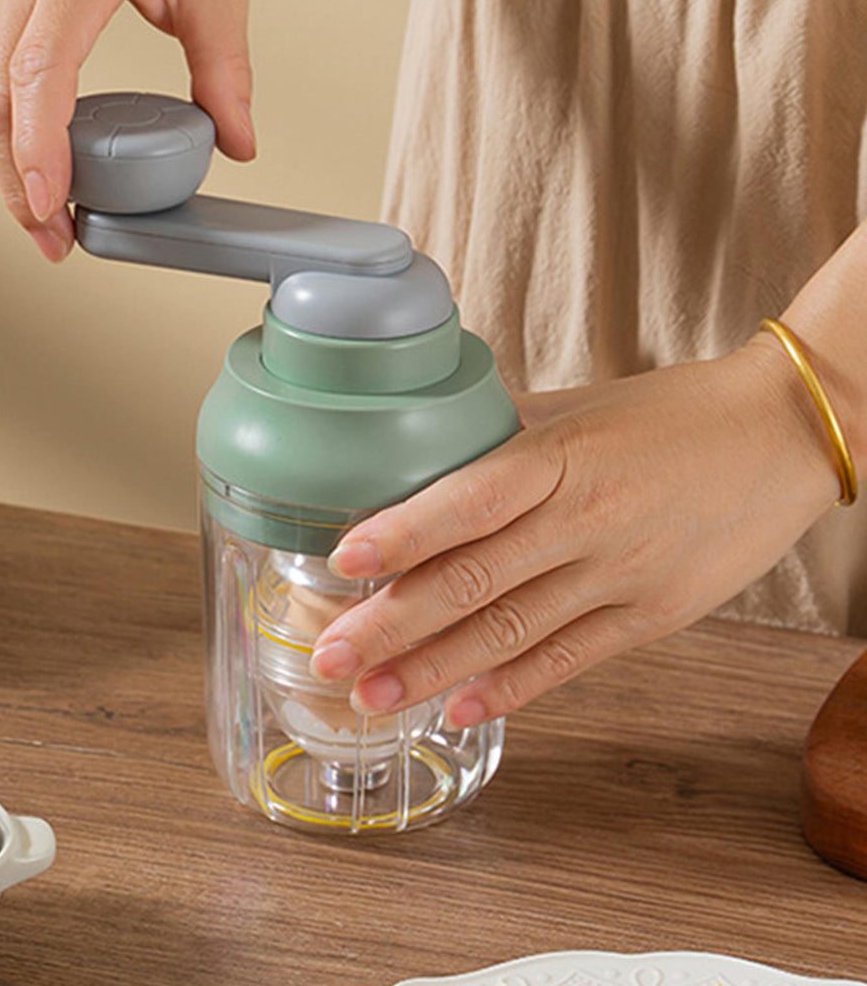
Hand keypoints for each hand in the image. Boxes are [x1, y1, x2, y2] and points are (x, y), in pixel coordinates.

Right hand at [0, 0, 253, 261]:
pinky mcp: (10, 4)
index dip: (40, 152)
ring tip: (52, 218)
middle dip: (17, 185)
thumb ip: (225, 67)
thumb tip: (237, 141)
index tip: (54, 207)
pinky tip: (42, 168)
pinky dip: (12, 135)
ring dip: (9, 167)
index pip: (40, 77)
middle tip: (56, 241)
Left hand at [310, 337, 838, 727]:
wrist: (785, 437)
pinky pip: (570, 660)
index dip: (403, 533)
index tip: (343, 561)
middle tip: (330, 656)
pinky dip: (511, 688)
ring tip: (374, 696)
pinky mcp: (652, 616)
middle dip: (393, 625)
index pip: (469, 499)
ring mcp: (621, 574)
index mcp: (563, 457)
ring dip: (435, 671)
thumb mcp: (580, 405)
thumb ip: (502, 430)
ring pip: (513, 631)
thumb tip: (424, 439)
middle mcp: (587, 520)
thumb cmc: (674, 414)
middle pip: (475, 580)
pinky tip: (461, 709)